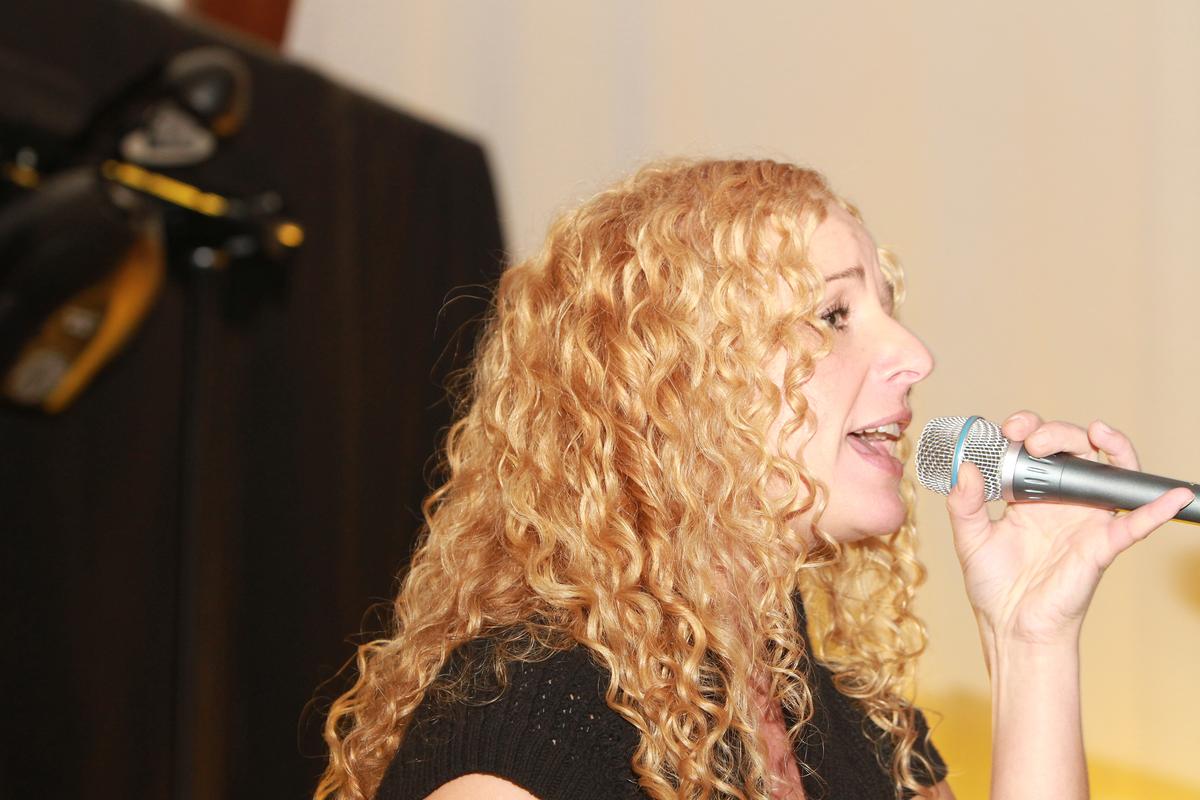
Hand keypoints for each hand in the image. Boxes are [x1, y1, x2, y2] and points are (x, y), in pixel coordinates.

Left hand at [945, 411, 1192, 645]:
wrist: (1010, 626)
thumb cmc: (994, 584)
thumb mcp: (969, 537)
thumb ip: (964, 503)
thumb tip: (966, 468)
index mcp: (1029, 494)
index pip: (1037, 447)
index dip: (1027, 429)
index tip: (1009, 429)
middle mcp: (1061, 501)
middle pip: (1074, 450)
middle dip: (1056, 432)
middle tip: (1031, 439)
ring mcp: (1085, 520)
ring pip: (1110, 473)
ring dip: (1109, 446)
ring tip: (1095, 431)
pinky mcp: (1101, 546)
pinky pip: (1135, 525)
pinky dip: (1156, 508)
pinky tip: (1172, 495)